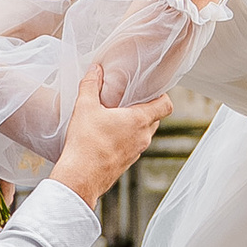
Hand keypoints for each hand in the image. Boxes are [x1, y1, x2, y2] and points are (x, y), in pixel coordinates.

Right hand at [50, 69, 169, 207]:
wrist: (80, 177)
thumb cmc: (85, 143)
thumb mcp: (85, 107)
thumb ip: (90, 85)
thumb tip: (95, 69)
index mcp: (139, 121)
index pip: (166, 106)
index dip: (162, 96)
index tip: (150, 90)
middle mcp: (143, 137)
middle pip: (155, 118)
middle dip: (146, 108)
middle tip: (129, 100)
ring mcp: (136, 152)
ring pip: (144, 134)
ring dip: (135, 125)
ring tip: (116, 117)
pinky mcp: (127, 163)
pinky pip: (133, 147)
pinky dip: (127, 139)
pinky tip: (109, 136)